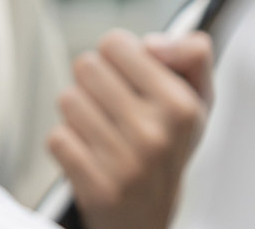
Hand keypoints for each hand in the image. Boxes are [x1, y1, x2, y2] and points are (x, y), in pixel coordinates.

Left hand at [47, 30, 212, 228]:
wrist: (149, 216)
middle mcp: (155, 134)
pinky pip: (57, 137)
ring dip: (79, 112)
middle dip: (94, 82)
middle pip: (86, 66)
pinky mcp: (96, 186)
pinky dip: (68, 143)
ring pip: (68, 99)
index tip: (129, 77)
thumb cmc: (168, 146)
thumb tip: (152, 44)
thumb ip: (191, 55)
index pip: (115, 43)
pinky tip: (90, 154)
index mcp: (180, 105)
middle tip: (113, 106)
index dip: (117, 56)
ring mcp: (125, 162)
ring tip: (102, 130)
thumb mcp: (197, 98)